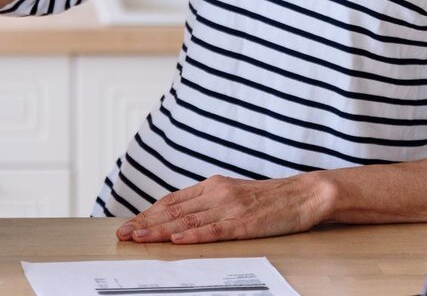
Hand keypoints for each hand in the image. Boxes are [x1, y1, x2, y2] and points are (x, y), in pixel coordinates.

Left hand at [114, 174, 332, 243]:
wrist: (304, 194)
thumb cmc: (269, 198)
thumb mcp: (234, 194)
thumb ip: (209, 203)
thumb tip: (182, 216)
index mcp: (212, 185)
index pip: (172, 200)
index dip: (148, 213)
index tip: (130, 224)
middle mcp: (217, 193)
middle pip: (173, 210)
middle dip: (145, 223)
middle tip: (123, 234)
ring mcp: (230, 207)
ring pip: (187, 221)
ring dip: (159, 231)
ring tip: (139, 238)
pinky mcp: (244, 223)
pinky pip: (214, 231)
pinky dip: (192, 236)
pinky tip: (176, 241)